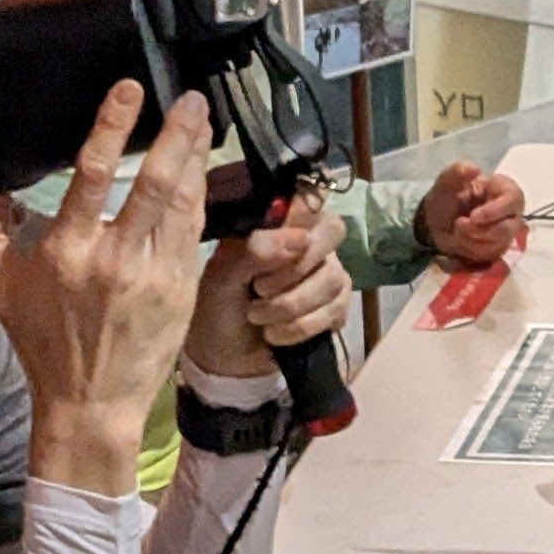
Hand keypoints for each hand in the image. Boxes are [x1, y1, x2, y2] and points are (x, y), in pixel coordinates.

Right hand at [0, 84, 209, 491]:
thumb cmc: (44, 345)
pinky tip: (205, 173)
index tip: (130, 90)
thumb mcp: (1, 288)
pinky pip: (194, 231)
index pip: (91, 174)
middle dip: (178, 135)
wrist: (90, 403)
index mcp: (66, 250)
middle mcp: (112, 257)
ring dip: (197, 158)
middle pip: (154, 182)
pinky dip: (201, 197)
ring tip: (205, 123)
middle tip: (193, 100)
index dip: (112, 126)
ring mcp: (153, 274)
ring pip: (183, 202)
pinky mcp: (181, 288)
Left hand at [188, 197, 353, 379]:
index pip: (310, 195)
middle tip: (260, 288)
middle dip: (294, 267)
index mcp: (279, 223)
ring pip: (333, 277)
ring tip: (257, 316)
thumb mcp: (222, 274)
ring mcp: (328, 273)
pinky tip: (275, 335)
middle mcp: (310, 241)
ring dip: (290, 305)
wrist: (224, 358)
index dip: (300, 214)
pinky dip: (299, 327)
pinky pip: (335, 309)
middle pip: (332, 230)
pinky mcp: (336, 308)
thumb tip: (300, 239)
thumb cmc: (217, 305)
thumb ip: (255, 250)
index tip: (278, 238)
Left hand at [414, 159, 525, 266]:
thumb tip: (475, 168)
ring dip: (473, 239)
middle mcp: (510, 212)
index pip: (515, 199)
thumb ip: (458, 171)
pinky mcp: (498, 249)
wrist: (433, 225)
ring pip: (499, 243)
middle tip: (460, 225)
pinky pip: (490, 255)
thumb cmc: (446, 199)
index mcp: (503, 190)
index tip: (474, 216)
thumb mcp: (446, 182)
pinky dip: (472, 250)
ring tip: (457, 230)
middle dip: (481, 230)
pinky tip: (461, 241)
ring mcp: (506, 232)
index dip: (497, 210)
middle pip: (509, 227)